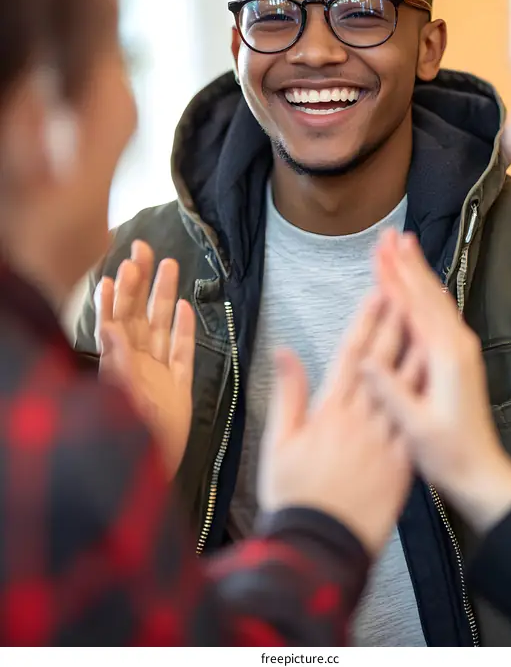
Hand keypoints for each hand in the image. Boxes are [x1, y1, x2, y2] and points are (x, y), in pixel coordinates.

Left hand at [97, 240, 195, 478]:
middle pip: (140, 315)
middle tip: (144, 249)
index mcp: (118, 365)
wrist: (152, 477)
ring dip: (165, 297)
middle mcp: (136, 365)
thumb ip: (118, 363)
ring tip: (170, 266)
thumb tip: (109, 324)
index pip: (115, 321)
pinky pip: (182, 353)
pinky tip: (184, 309)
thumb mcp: (123, 402)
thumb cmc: (133, 442)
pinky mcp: (178, 388)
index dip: (117, 295)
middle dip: (142, 282)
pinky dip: (184, 330)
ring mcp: (158, 375)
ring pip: (162, 327)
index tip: (119, 268)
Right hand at [258, 293, 411, 556]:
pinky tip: (436, 361)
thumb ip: (288, 395)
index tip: (378, 290)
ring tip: (426, 307)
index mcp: (332, 410)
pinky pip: (419, 414)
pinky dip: (426, 384)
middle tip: (409, 286)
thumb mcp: (281, 445)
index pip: (354, 353)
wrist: (324, 546)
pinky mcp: (402, 457)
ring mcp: (386, 437)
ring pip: (407, 380)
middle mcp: (363, 417)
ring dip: (416, 338)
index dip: (367, 319)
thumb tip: (284, 353)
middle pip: (385, 356)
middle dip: (396, 315)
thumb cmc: (297, 497)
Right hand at [364, 230, 510, 532]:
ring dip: (417, 271)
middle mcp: (457, 346)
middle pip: (426, 293)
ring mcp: (461, 350)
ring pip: (436, 300)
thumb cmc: (447, 454)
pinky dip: (426, 292)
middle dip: (406, 262)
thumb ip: (391, 392)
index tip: (378, 252)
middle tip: (389, 234)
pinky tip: (421, 286)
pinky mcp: (460, 358)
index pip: (412, 307)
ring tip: (403, 246)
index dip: (393, 278)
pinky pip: (440, 314)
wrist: (481, 472)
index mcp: (445, 358)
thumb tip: (366, 359)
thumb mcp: (415, 428)